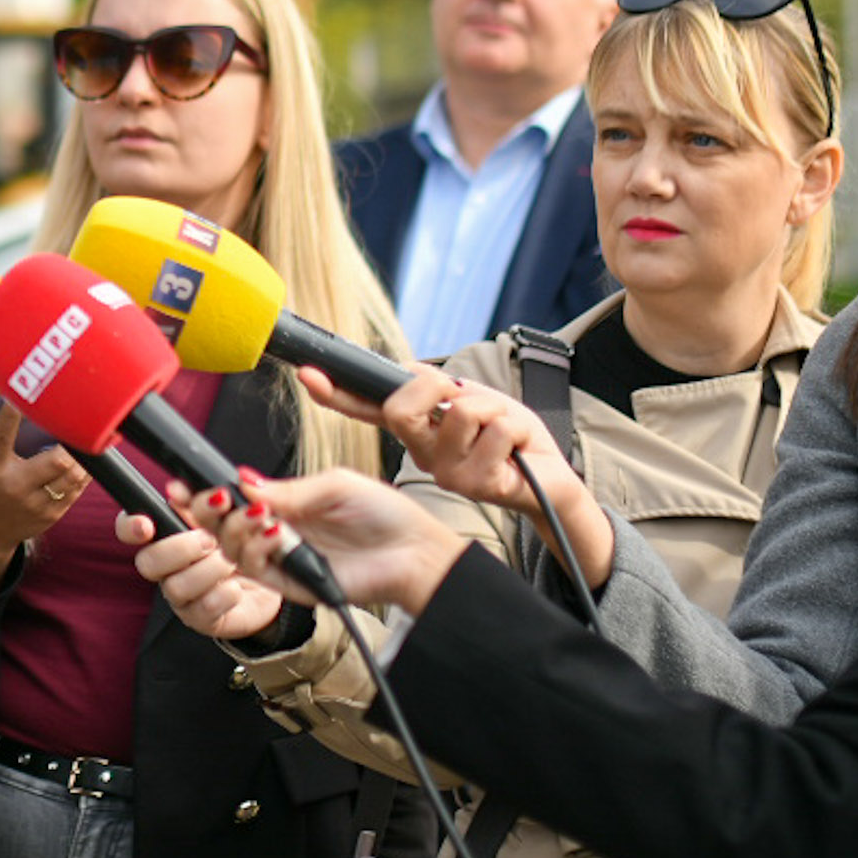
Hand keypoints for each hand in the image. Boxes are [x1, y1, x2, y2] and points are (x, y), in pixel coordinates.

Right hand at [0, 409, 89, 596]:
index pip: (4, 432)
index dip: (15, 411)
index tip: (23, 395)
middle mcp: (16, 486)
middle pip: (56, 460)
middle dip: (68, 440)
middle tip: (72, 423)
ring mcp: (36, 504)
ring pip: (73, 476)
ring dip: (81, 458)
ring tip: (80, 442)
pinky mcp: (50, 516)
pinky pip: (75, 491)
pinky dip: (81, 475)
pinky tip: (79, 463)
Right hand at [123, 492, 289, 645]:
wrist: (278, 574)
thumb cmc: (249, 536)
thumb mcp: (234, 510)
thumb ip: (206, 498)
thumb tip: (177, 488)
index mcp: (168, 533)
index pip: (128, 528)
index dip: (130, 526)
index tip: (146, 525)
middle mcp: (168, 566)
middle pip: (147, 562)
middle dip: (181, 548)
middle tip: (211, 538)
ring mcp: (184, 596)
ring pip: (176, 587)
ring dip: (210, 569)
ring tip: (234, 561)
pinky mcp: (204, 619)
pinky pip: (204, 610)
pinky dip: (226, 594)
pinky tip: (239, 586)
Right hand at [218, 468, 471, 614]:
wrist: (412, 551)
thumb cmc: (382, 513)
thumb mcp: (332, 485)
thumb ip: (285, 488)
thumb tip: (242, 481)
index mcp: (283, 504)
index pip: (233, 499)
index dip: (207, 492)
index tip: (186, 482)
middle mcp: (276, 532)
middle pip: (220, 525)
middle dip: (208, 509)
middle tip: (214, 496)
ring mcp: (282, 558)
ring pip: (231, 547)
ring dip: (236, 526)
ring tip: (260, 512)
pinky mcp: (291, 583)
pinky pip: (257, 569)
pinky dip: (258, 548)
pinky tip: (275, 531)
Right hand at [306, 364, 607, 583]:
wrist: (549, 474)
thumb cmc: (509, 437)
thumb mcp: (471, 398)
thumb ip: (438, 388)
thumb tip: (412, 372)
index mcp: (416, 432)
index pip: (368, 409)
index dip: (336, 392)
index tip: (308, 374)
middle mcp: (422, 454)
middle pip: (401, 409)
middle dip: (436, 387)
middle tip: (462, 396)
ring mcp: (445, 473)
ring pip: (459, 414)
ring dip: (491, 410)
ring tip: (500, 429)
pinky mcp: (475, 485)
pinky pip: (494, 430)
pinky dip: (513, 427)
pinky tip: (515, 448)